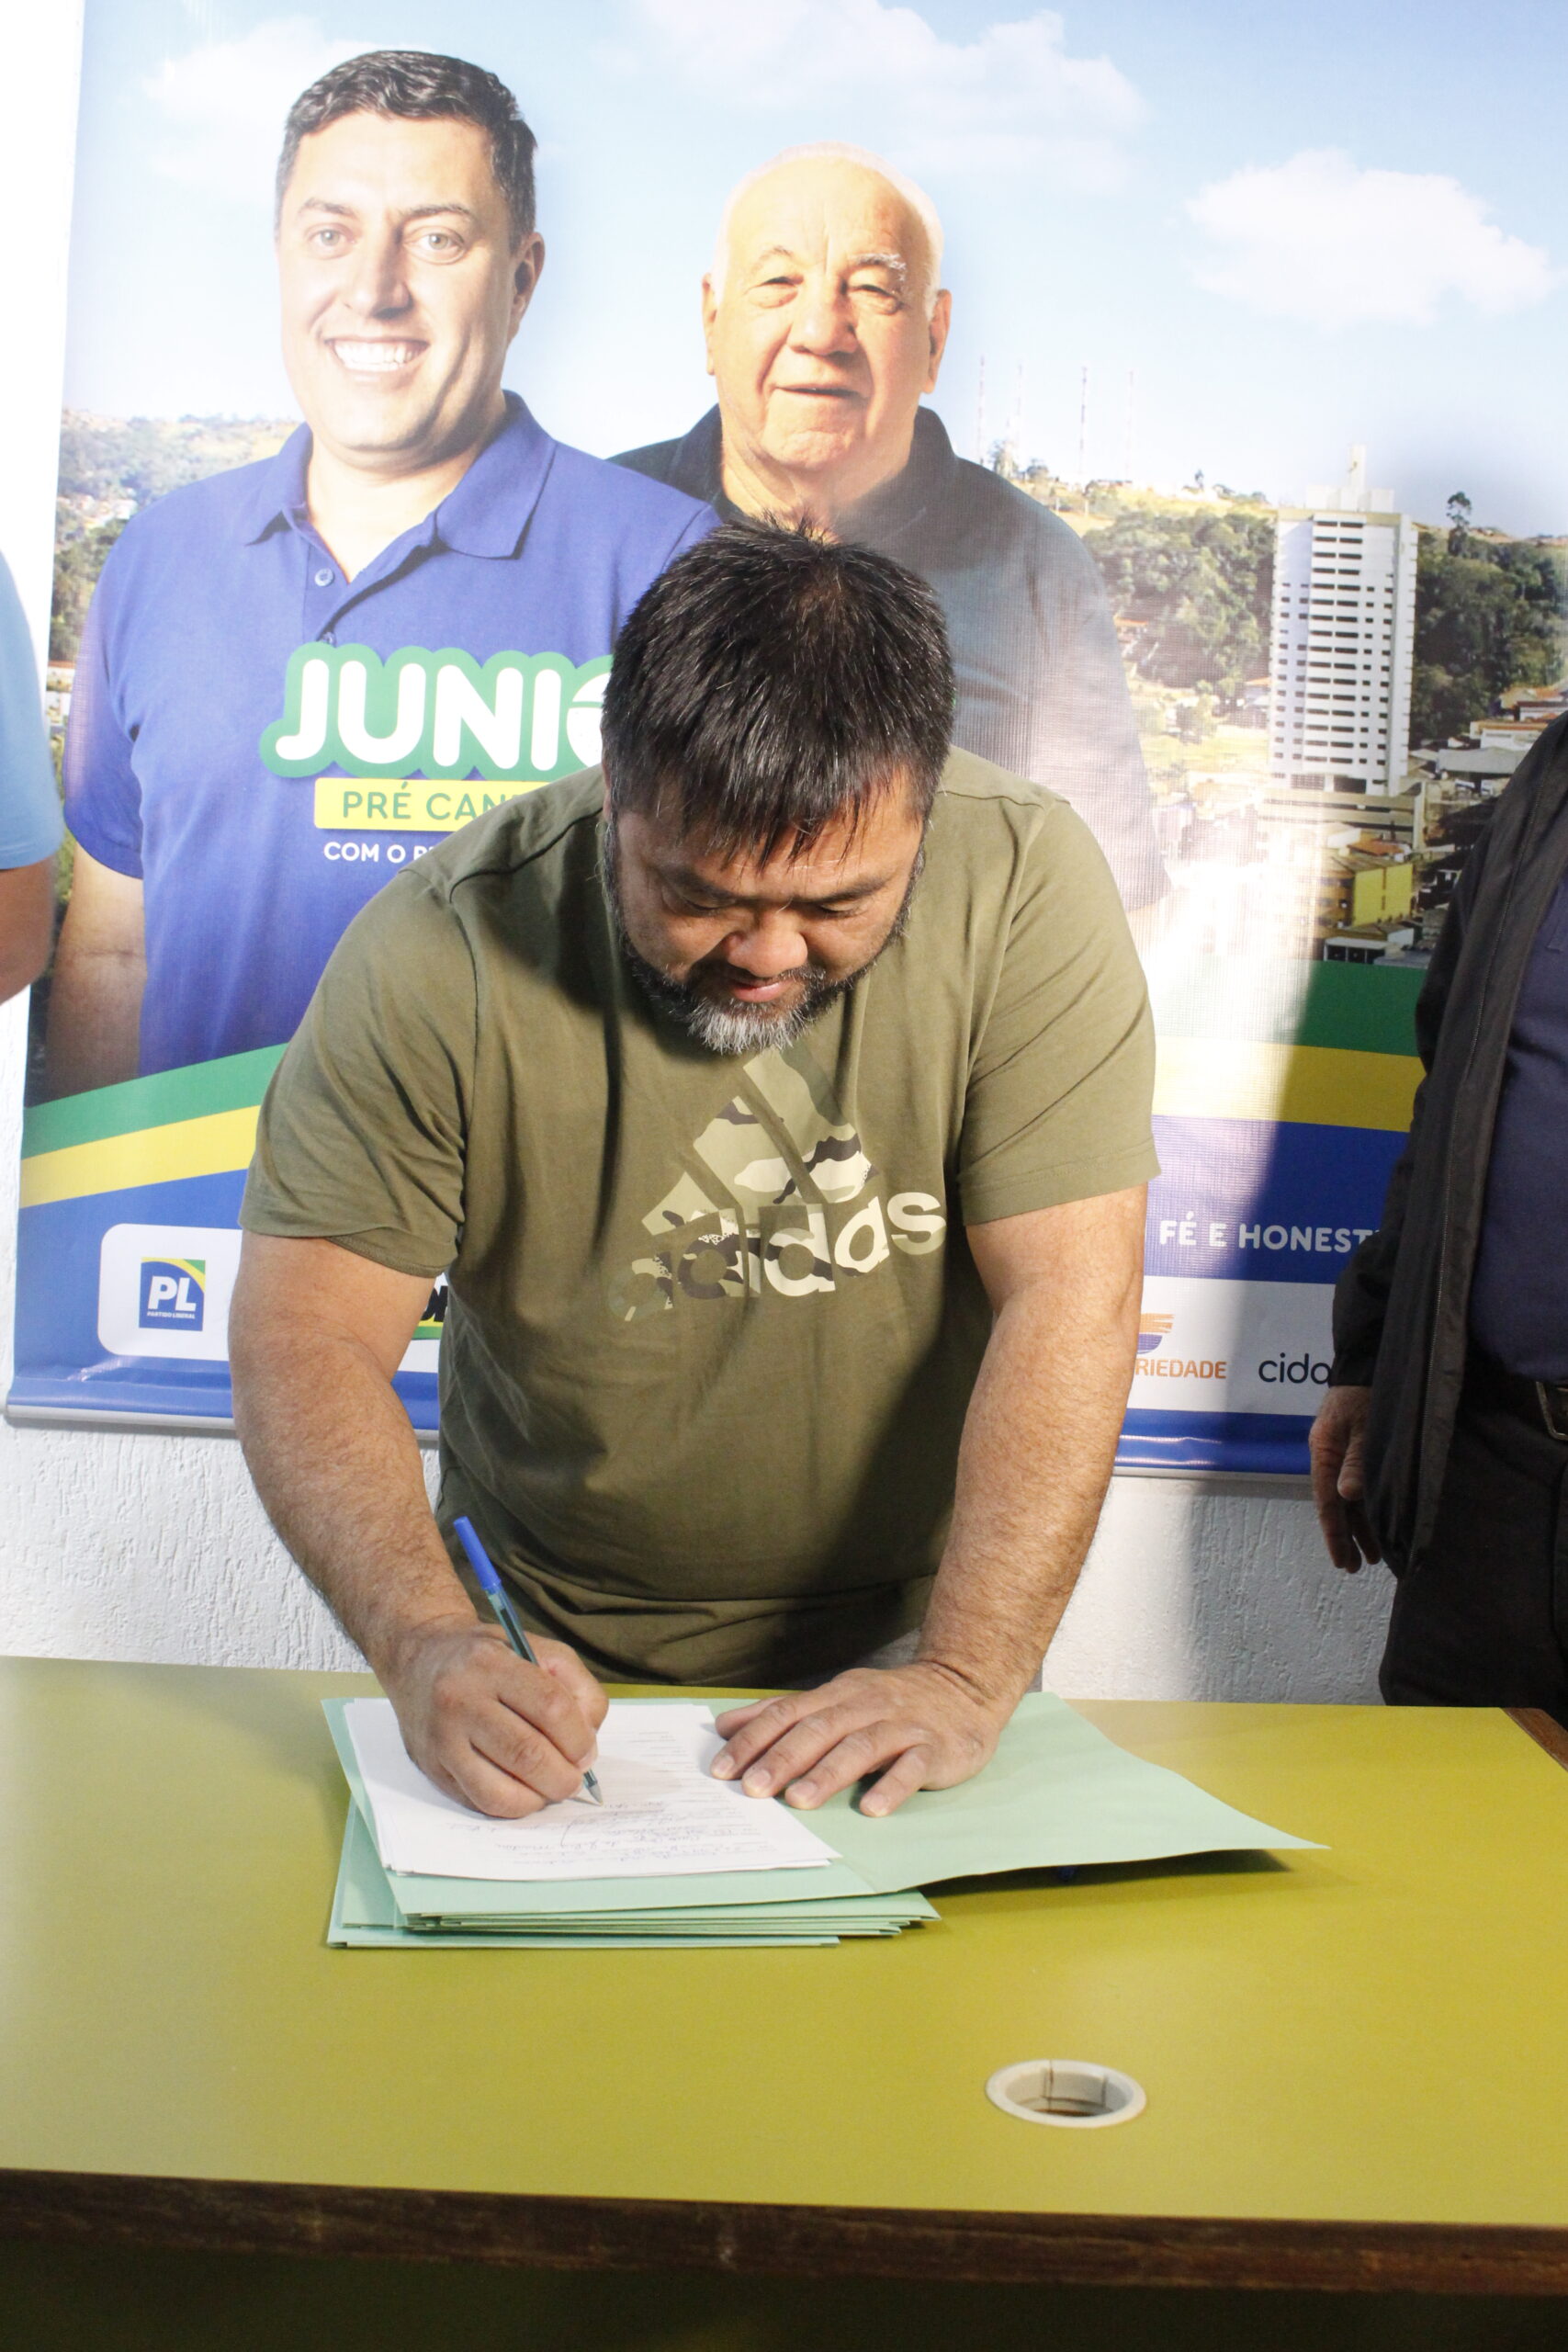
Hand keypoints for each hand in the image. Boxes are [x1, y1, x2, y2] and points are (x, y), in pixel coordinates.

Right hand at [379, 1614, 607, 1817]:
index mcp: (491, 1664)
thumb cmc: (490, 1657)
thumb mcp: (539, 1650)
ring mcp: (443, 1738)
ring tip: (551, 1785)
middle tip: (574, 1776)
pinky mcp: (433, 1768)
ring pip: (502, 1789)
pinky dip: (514, 1805)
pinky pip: (481, 1802)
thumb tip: (588, 1745)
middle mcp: (460, 1700)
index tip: (586, 1749)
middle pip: (527, 1753)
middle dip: (563, 1775)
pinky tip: (524, 1789)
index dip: (578, 1738)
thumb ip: (577, 1689)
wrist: (419, 1659)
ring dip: (540, 1797)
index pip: (551, 1708)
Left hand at [711, 1662, 1009, 1817]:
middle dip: (782, 1758)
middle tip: (752, 1789)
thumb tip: (725, 1725)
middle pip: (819, 1729)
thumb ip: (785, 1712)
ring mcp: (901, 1725)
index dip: (754, 1738)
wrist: (964, 1687)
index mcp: (838, 1694)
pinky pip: (912, 1767)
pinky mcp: (934, 1747)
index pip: (788, 1713)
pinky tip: (872, 1808)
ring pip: (860, 1746)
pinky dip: (891, 1787)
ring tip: (800, 1801)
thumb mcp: (836, 1697)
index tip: (722, 1768)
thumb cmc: (890, 1701)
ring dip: (828, 1773)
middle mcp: (866, 1705)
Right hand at [1309, 1384, 1381, 1571]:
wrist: (1369, 1361)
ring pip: (1349, 1498)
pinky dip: (1367, 1506)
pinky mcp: (1356, 1447)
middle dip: (1347, 1536)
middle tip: (1357, 1568)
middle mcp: (1330, 1456)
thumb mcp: (1364, 1426)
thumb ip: (1357, 1460)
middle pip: (1336, 1505)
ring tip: (1374, 1554)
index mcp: (1324, 1452)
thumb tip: (1347, 1495)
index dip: (1335, 1534)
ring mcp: (1342, 1453)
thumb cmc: (1366, 1392)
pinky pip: (1359, 1484)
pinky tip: (1378, 1520)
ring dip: (1360, 1525)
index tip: (1343, 1562)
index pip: (1328, 1502)